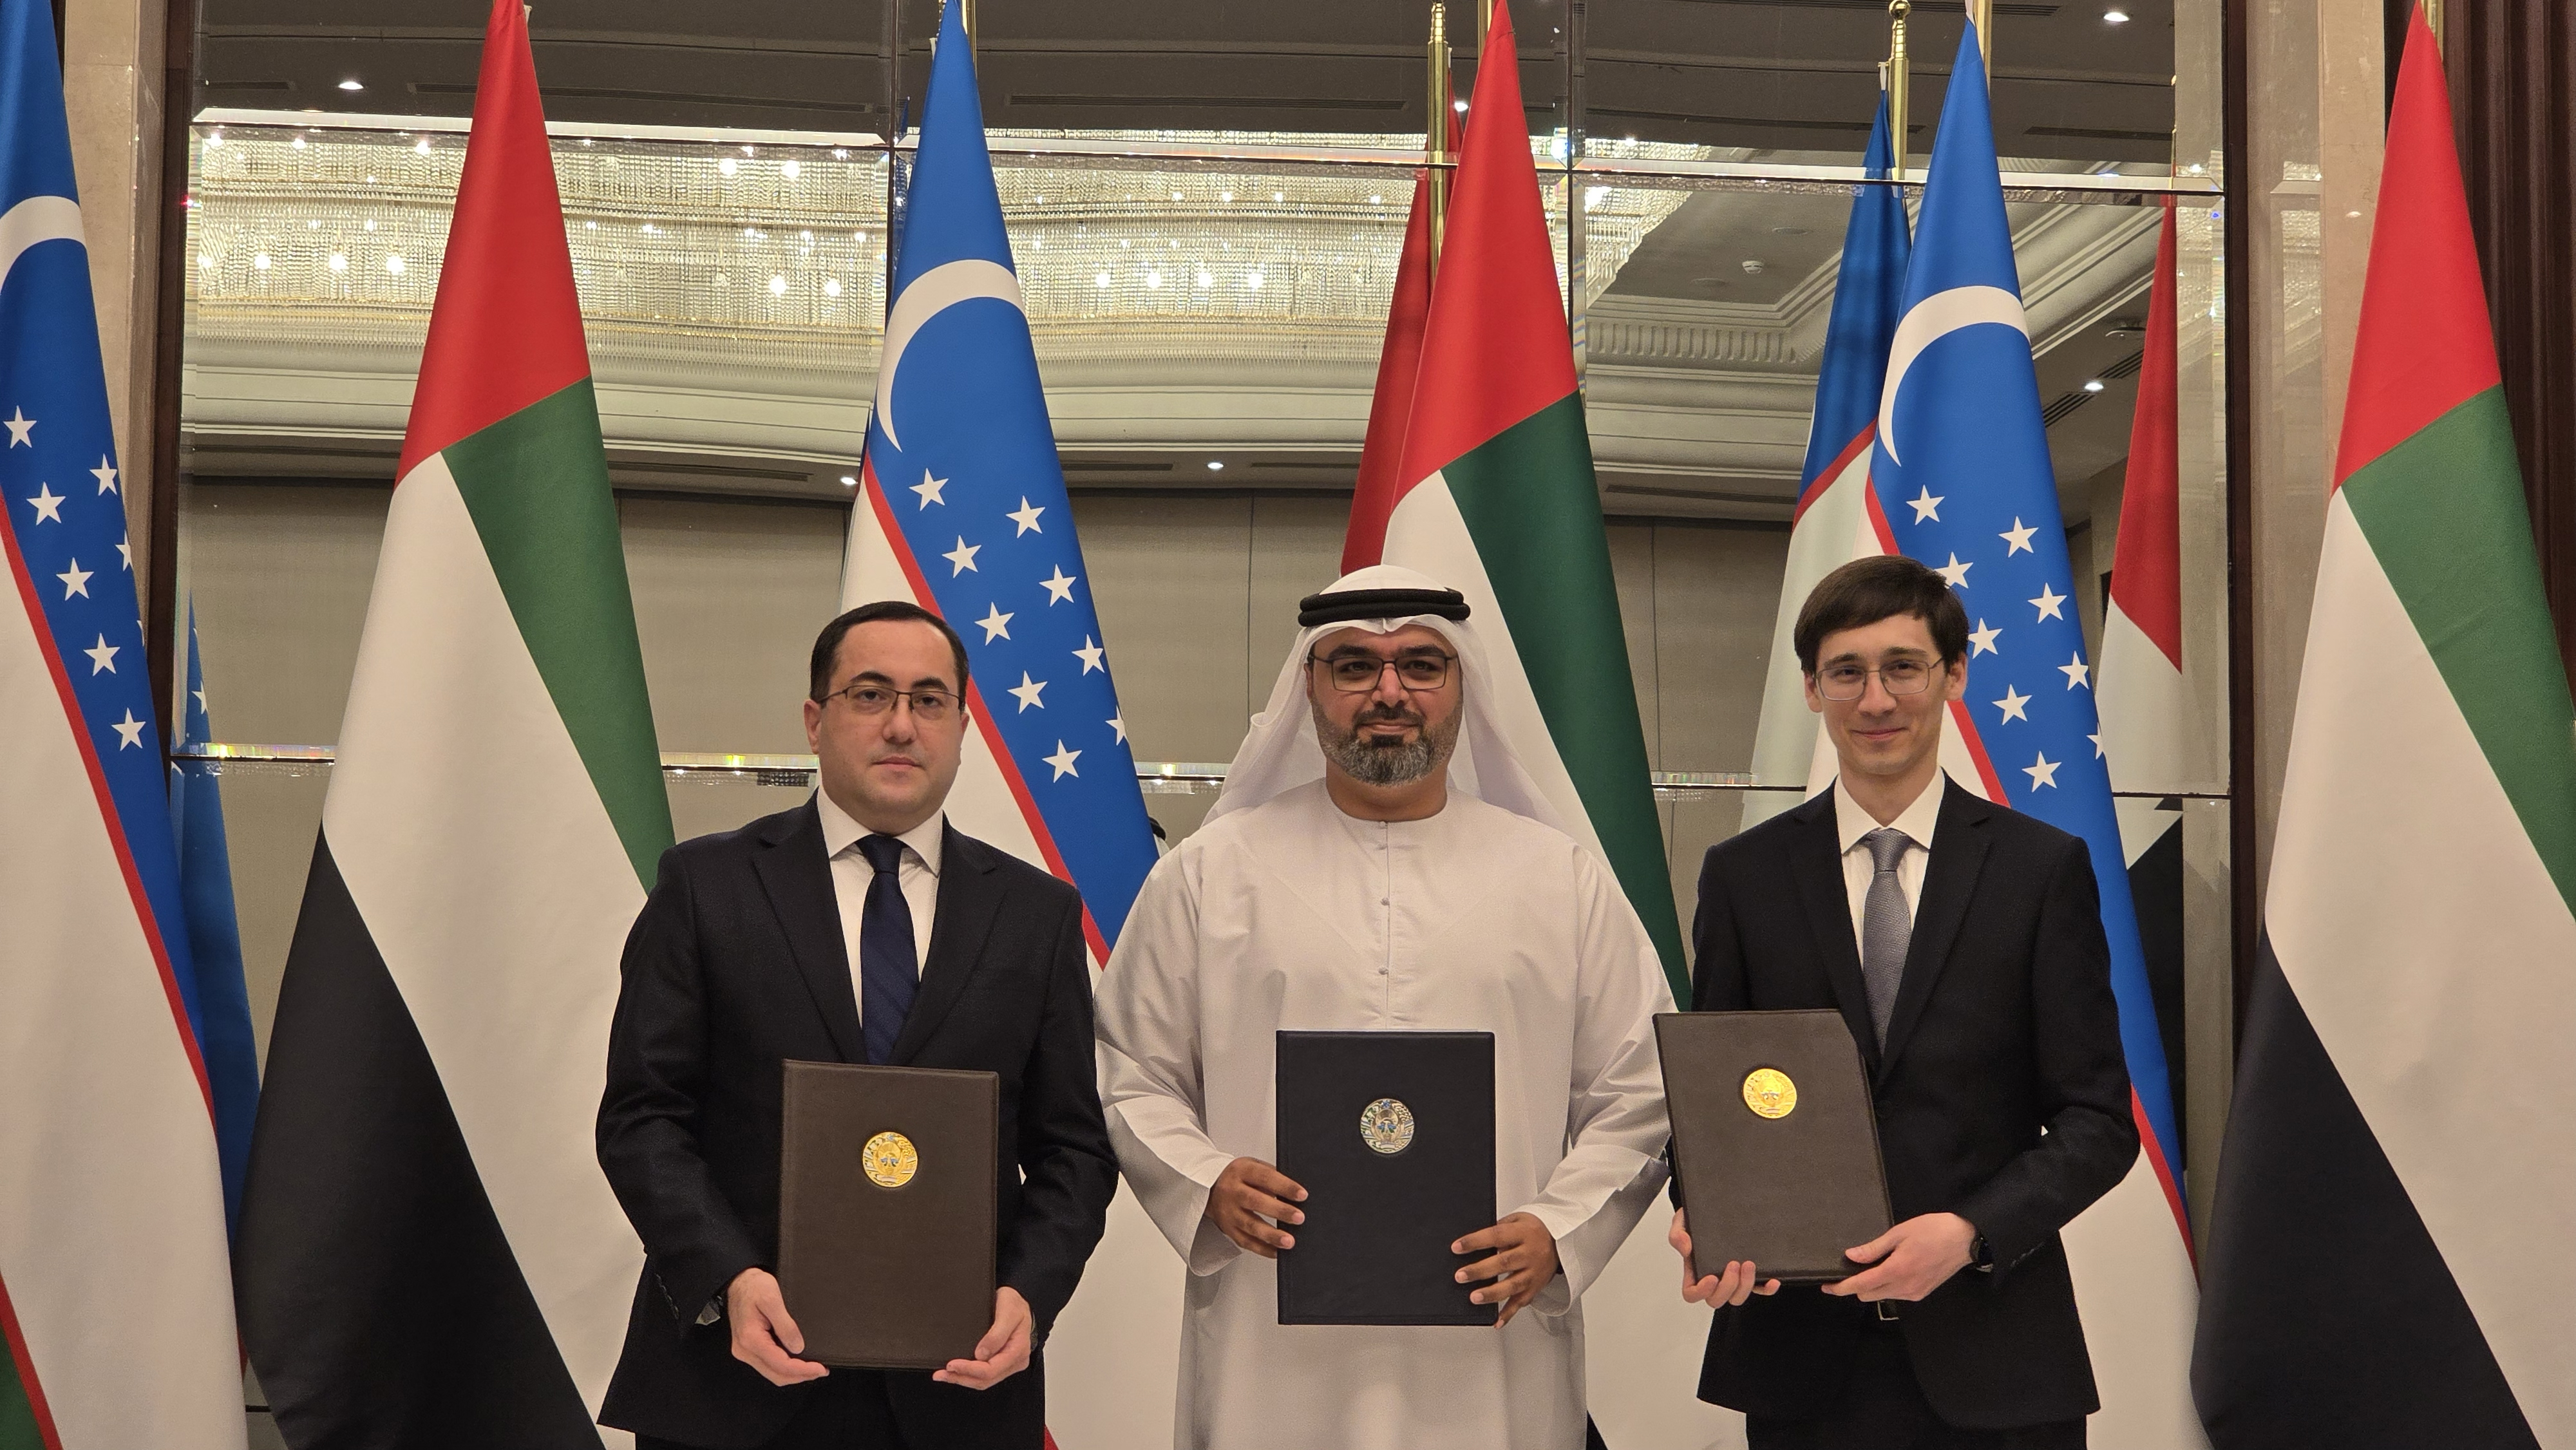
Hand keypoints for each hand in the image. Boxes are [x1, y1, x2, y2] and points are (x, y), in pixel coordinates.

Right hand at [726, 1267, 828, 1385]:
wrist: (739, 1282)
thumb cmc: (754, 1287)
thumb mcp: (772, 1299)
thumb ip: (785, 1325)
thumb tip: (798, 1347)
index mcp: (750, 1339)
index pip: (780, 1365)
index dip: (802, 1370)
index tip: (819, 1368)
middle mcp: (745, 1350)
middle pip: (776, 1374)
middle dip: (800, 1376)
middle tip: (820, 1371)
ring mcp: (745, 1351)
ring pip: (772, 1373)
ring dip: (793, 1374)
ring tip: (812, 1369)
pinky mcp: (749, 1349)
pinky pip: (768, 1365)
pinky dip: (784, 1368)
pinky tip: (797, 1362)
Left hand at [935, 1287, 1032, 1388]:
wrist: (1018, 1301)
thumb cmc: (1014, 1304)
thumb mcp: (1008, 1313)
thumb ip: (996, 1334)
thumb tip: (981, 1355)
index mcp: (1018, 1351)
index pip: (991, 1369)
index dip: (969, 1370)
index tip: (951, 1364)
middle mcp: (1014, 1361)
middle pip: (986, 1380)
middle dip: (961, 1378)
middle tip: (941, 1374)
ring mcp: (1008, 1364)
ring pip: (983, 1381)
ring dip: (962, 1379)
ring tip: (943, 1375)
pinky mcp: (1000, 1363)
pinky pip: (984, 1375)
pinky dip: (968, 1375)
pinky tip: (956, 1373)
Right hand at [1204, 1157, 1306, 1257]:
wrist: (1208, 1188)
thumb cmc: (1238, 1178)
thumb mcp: (1253, 1166)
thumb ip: (1271, 1176)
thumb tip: (1296, 1193)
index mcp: (1241, 1171)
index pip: (1265, 1177)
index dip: (1284, 1186)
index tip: (1302, 1195)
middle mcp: (1232, 1192)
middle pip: (1256, 1202)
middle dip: (1280, 1211)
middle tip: (1299, 1218)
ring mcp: (1228, 1212)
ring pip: (1250, 1226)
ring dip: (1271, 1235)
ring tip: (1289, 1241)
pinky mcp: (1228, 1229)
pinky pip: (1245, 1242)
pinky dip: (1262, 1249)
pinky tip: (1276, 1251)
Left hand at [1452, 1212, 1558, 1327]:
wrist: (1562, 1242)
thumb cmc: (1534, 1230)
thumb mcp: (1517, 1220)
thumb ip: (1498, 1229)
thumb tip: (1472, 1242)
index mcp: (1524, 1233)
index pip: (1496, 1236)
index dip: (1476, 1241)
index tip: (1457, 1247)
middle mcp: (1530, 1254)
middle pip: (1503, 1263)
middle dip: (1480, 1270)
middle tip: (1460, 1276)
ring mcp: (1534, 1273)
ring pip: (1512, 1285)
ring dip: (1492, 1293)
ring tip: (1474, 1297)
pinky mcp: (1535, 1288)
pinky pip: (1521, 1302)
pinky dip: (1508, 1313)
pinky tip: (1496, 1320)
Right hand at [1670, 1208, 1779, 1306]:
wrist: (1716, 1207)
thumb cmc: (1696, 1219)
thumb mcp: (1682, 1222)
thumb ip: (1678, 1235)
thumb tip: (1686, 1248)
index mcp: (1694, 1270)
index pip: (1692, 1293)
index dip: (1702, 1292)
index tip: (1712, 1277)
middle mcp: (1713, 1279)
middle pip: (1717, 1300)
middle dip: (1728, 1286)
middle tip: (1734, 1264)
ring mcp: (1732, 1278)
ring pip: (1737, 1298)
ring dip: (1745, 1286)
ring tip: (1749, 1264)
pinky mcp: (1749, 1275)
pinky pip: (1759, 1289)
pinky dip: (1766, 1288)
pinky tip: (1772, 1280)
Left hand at [1824, 1212, 1977, 1302]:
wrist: (1964, 1239)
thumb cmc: (1932, 1230)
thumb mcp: (1899, 1233)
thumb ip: (1874, 1248)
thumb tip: (1851, 1257)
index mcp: (1897, 1271)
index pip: (1861, 1286)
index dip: (1841, 1288)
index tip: (1828, 1286)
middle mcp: (1905, 1287)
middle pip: (1868, 1295)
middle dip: (1854, 1287)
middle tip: (1849, 1270)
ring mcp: (1915, 1293)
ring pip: (1882, 1296)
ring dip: (1871, 1287)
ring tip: (1871, 1267)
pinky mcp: (1922, 1293)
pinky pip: (1896, 1295)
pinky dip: (1887, 1287)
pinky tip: (1889, 1271)